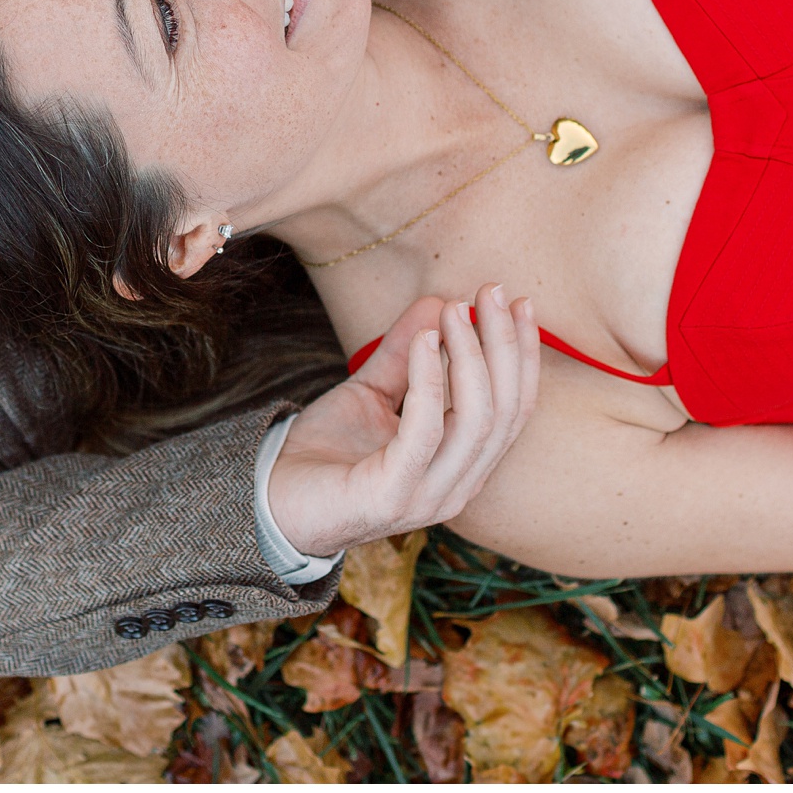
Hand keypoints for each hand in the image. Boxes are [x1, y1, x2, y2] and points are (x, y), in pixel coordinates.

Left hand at [267, 282, 540, 557]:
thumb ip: (405, 355)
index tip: (521, 302)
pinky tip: (423, 339)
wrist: (269, 500)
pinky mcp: (392, 497)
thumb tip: (440, 301)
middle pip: (504, 412)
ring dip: (471, 356)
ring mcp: (428, 497)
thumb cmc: (324, 452)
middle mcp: (457, 487)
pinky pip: (425, 433)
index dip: (522, 354)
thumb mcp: (372, 391)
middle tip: (491, 292)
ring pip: (477, 422)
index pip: (514, 409)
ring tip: (454, 309)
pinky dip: (430, 380)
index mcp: (463, 466)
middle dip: (504, 345)